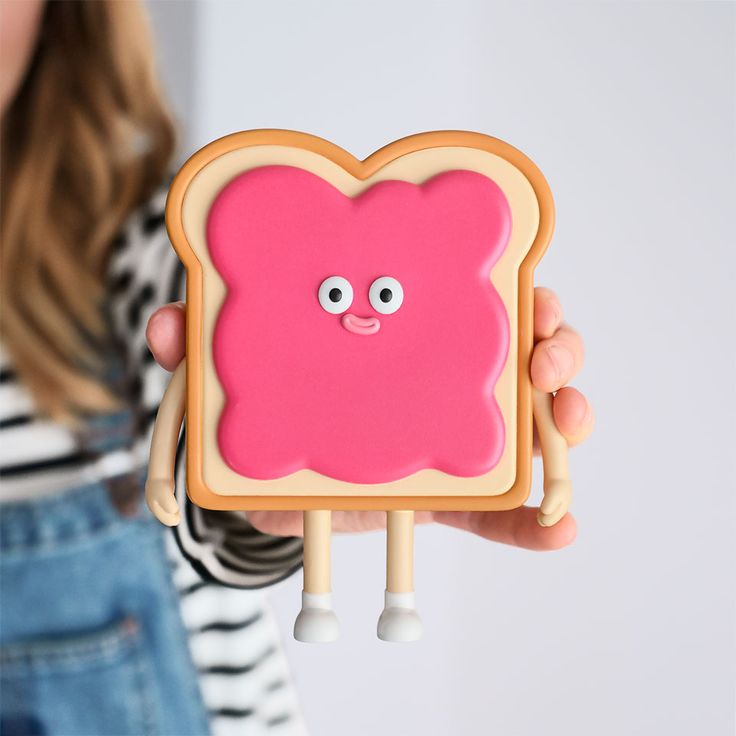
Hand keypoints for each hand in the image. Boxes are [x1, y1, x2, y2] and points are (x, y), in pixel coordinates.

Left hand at [146, 288, 591, 550]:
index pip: (478, 308)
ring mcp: (462, 440)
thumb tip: (167, 329)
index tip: (533, 297)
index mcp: (414, 341)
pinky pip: (510, 512)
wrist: (291, 493)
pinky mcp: (460, 502)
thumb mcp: (253, 388)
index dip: (518, 298)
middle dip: (556, 345)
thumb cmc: (287, 423)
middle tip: (545, 355)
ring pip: (539, 420)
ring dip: (566, 415)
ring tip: (564, 420)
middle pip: (528, 351)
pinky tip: (559, 528)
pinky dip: (539, 522)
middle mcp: (450, 380)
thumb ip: (210, 362)